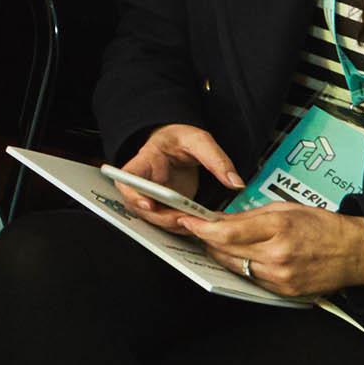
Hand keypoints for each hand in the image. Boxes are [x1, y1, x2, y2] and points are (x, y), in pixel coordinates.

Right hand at [117, 123, 243, 217]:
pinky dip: (178, 225)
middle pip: (139, 204)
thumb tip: (235, 182)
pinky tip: (195, 225)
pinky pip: (164, 219)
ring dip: (170, 224)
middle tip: (183, 219)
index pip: (128, 177)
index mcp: (148, 159)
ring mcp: (153, 194)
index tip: (149, 204)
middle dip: (159, 216)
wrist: (179, 144)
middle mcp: (145, 180)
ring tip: (194, 224)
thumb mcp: (200, 141)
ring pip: (151, 216)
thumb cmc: (181, 139)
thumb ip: (218, 160)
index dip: (133, 194)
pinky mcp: (163, 205)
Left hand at [171, 202, 363, 296]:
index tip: (187, 222)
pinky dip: (242, 268)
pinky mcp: (285, 292)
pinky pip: (252, 280)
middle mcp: (277, 256)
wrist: (357, 252)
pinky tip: (241, 258)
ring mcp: (281, 277)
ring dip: (222, 256)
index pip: (227, 233)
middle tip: (198, 231)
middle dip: (208, 242)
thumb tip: (220, 220)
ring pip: (236, 268)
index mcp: (278, 229)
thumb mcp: (286, 208)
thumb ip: (251, 215)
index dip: (201, 229)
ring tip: (216, 244)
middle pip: (226, 253)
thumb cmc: (324, 226)